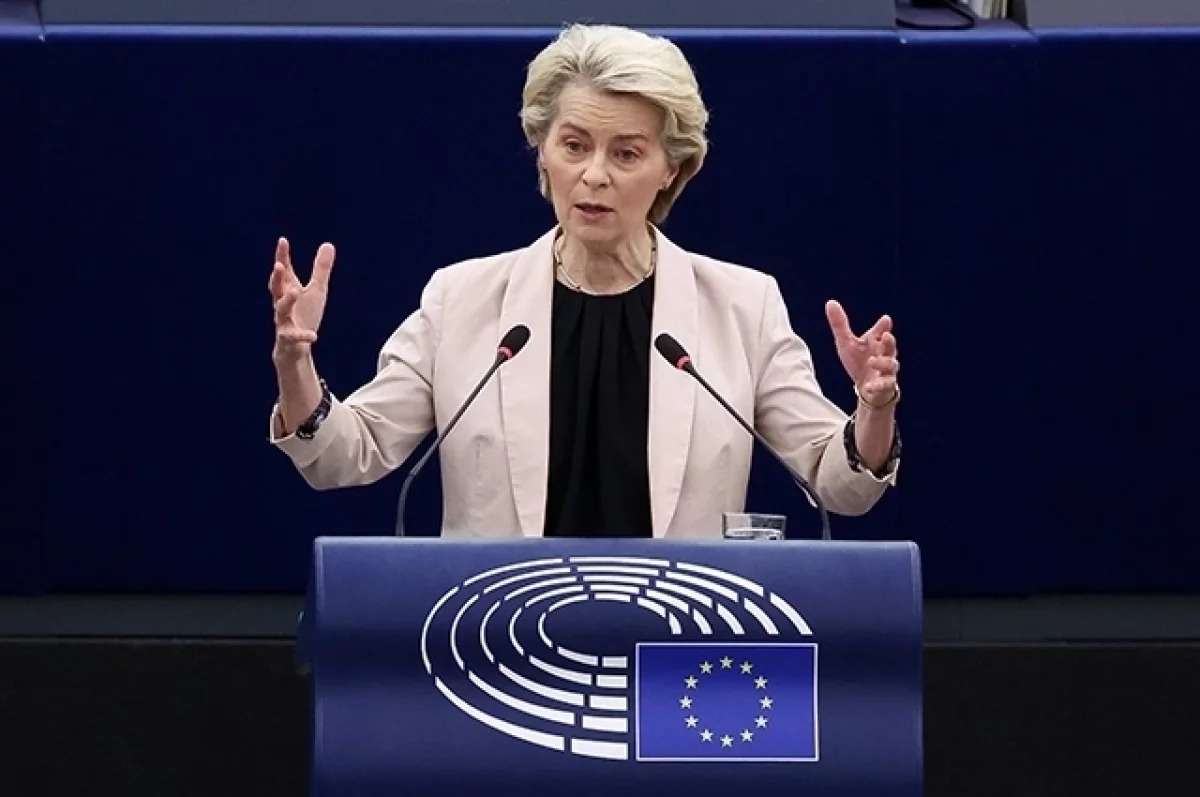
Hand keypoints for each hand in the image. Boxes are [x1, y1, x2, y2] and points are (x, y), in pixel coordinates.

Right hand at [269, 237, 334, 360]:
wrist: (294, 348)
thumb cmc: (304, 315)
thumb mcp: (316, 290)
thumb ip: (320, 269)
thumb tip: (328, 244)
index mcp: (288, 290)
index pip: (284, 271)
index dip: (282, 256)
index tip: (282, 241)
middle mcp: (282, 303)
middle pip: (276, 288)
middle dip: (277, 277)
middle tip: (278, 265)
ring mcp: (283, 321)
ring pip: (280, 310)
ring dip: (287, 300)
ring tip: (295, 291)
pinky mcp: (288, 339)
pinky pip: (293, 337)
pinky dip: (302, 335)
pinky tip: (313, 336)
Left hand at [824, 299, 898, 408]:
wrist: (866, 387)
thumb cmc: (858, 361)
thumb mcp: (846, 343)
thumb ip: (840, 324)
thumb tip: (830, 302)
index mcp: (876, 342)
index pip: (881, 331)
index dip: (883, 326)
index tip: (885, 320)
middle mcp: (885, 354)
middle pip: (890, 347)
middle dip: (889, 342)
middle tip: (886, 336)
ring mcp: (887, 370)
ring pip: (891, 365)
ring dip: (882, 362)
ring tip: (872, 360)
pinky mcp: (886, 385)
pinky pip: (885, 385)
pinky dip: (878, 385)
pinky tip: (869, 386)